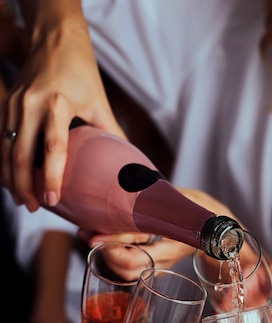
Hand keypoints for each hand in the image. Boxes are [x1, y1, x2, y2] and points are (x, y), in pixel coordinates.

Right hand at [0, 6, 121, 210]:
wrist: (53, 36)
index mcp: (57, 104)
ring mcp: (14, 104)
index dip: (52, 178)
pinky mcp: (5, 104)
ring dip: (10, 179)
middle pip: (20, 156)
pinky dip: (5, 162)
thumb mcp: (99, 101)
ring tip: (22, 200)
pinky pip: (1, 140)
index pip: (52, 149)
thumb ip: (112, 132)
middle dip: (24, 187)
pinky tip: (12, 179)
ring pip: (5, 150)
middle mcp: (30, 104)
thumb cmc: (81, 70)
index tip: (53, 201)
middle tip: (33, 208)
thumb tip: (129, 162)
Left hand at [84, 188, 239, 268]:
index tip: (93, 235)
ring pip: (124, 271)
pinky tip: (98, 236)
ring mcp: (157, 266)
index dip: (111, 249)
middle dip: (104, 253)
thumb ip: (155, 202)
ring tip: (88, 232)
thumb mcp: (179, 202)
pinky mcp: (151, 263)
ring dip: (103, 253)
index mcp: (170, 251)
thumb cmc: (198, 210)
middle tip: (88, 232)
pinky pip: (127, 265)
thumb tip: (126, 196)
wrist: (213, 224)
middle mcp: (162, 264)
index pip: (133, 260)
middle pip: (126, 271)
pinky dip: (110, 253)